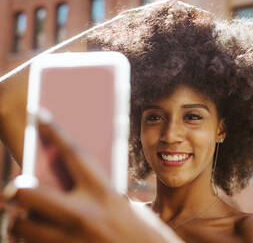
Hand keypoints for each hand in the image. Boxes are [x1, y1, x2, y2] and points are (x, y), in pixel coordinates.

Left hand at [3, 120, 181, 242]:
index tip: (39, 114)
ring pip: (18, 225)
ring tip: (30, 218)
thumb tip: (65, 181)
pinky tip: (39, 237)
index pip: (73, 153)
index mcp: (105, 194)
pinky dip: (28, 241)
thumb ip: (95, 192)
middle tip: (22, 189)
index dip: (54, 130)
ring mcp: (70, 241)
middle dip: (16, 188)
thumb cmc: (143, 233)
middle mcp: (83, 216)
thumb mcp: (123, 205)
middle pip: (25, 191)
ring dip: (20, 220)